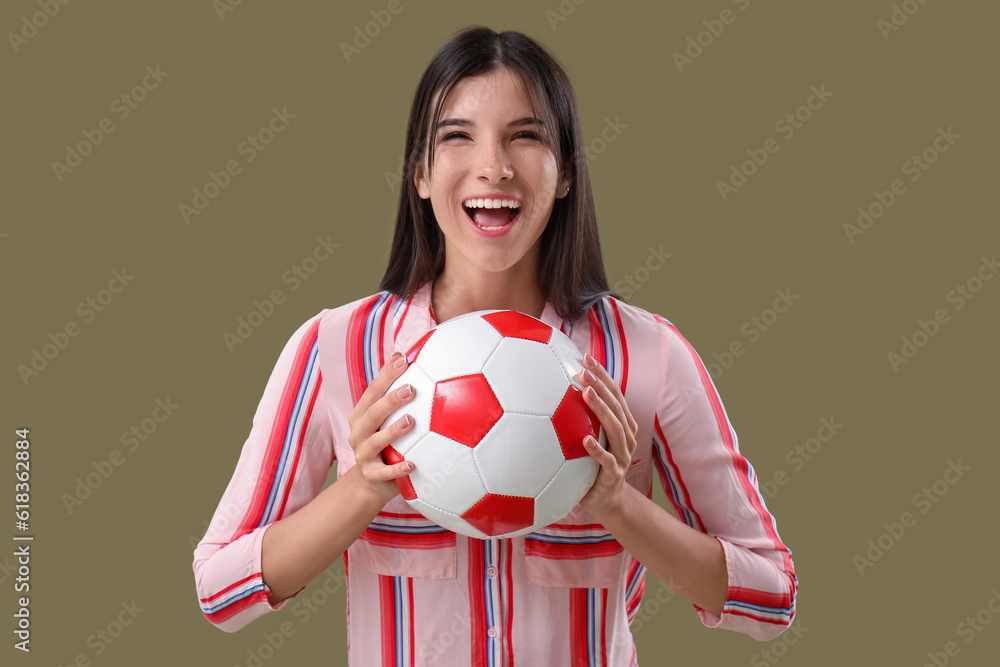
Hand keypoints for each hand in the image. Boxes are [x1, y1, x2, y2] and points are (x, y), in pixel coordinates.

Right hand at [346, 351, 416, 503]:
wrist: (370, 481)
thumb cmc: (383, 441)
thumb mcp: (384, 419)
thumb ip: (394, 396)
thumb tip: (411, 360)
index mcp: (360, 415)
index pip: (372, 392)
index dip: (385, 375)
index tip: (403, 360)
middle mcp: (358, 433)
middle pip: (372, 414)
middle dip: (390, 400)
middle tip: (410, 389)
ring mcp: (363, 454)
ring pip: (375, 442)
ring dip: (392, 431)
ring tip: (410, 421)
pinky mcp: (372, 475)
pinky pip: (384, 473)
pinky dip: (397, 469)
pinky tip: (412, 464)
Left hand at [577, 353, 637, 516]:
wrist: (606, 502)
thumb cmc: (592, 466)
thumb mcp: (588, 439)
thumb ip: (579, 419)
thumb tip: (550, 391)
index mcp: (622, 425)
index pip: (615, 394)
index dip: (603, 376)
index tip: (586, 357)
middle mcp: (626, 438)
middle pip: (617, 407)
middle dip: (602, 386)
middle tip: (584, 371)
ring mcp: (622, 456)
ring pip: (616, 429)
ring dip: (601, 410)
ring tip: (586, 393)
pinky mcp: (614, 475)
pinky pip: (606, 461)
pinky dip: (597, 450)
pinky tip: (585, 440)